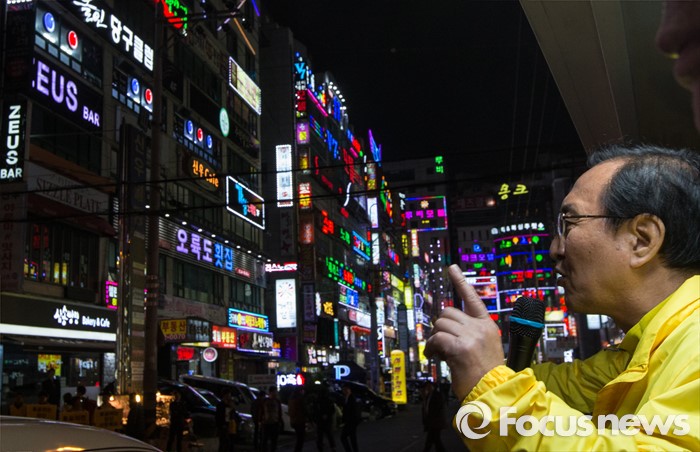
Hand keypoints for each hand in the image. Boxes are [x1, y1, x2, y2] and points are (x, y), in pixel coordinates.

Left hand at [424, 264, 504, 401]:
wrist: (494, 393)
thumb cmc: (486, 375)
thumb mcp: (484, 348)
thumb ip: (469, 335)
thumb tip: (446, 330)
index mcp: (487, 325)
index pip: (472, 298)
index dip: (460, 282)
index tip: (451, 268)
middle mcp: (479, 327)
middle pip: (448, 312)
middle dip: (440, 326)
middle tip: (441, 343)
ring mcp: (470, 336)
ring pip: (440, 324)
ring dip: (435, 338)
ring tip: (439, 352)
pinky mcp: (459, 347)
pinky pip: (437, 338)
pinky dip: (431, 348)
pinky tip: (435, 357)